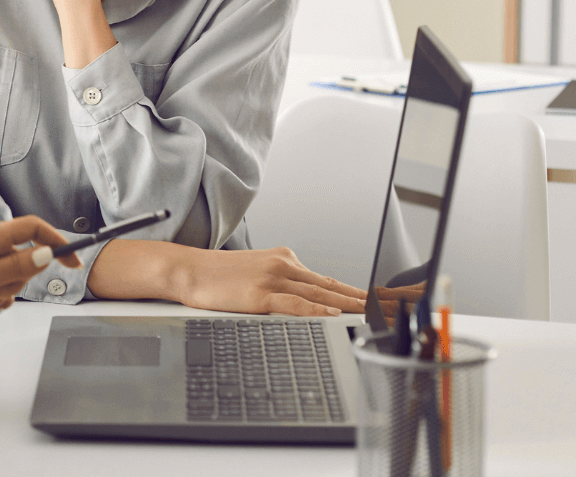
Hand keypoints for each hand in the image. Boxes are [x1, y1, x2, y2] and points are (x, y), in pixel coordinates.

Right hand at [169, 245, 366, 316]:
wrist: (188, 270)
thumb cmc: (217, 276)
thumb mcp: (256, 272)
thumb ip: (281, 283)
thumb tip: (303, 301)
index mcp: (285, 259)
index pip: (328, 279)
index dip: (354, 292)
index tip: (376, 301)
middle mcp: (284, 265)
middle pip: (331, 286)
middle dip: (362, 299)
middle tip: (386, 308)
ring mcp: (273, 279)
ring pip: (319, 295)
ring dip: (348, 306)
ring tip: (371, 314)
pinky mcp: (260, 294)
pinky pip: (294, 304)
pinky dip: (316, 311)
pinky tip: (332, 316)